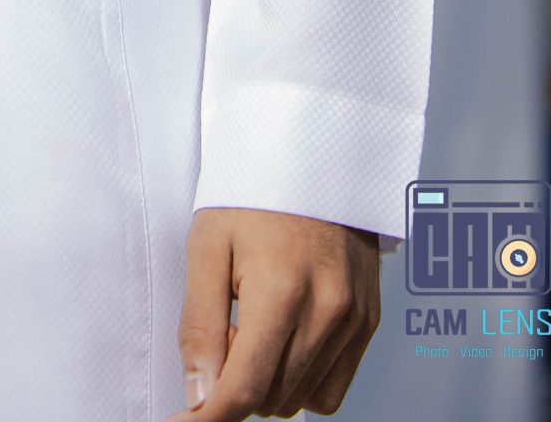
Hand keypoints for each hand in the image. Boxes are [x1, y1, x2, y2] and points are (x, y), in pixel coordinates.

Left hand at [168, 208, 379, 417]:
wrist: (313, 154)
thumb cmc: (253, 193)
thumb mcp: (208, 245)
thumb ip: (200, 325)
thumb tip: (197, 395)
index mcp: (281, 291)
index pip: (245, 389)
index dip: (208, 415)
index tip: (182, 421)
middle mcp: (326, 313)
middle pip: (271, 399)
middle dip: (235, 383)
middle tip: (225, 331)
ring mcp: (353, 320)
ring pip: (301, 400)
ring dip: (268, 382)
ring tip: (254, 324)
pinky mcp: (368, 321)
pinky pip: (333, 389)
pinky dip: (301, 380)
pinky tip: (284, 338)